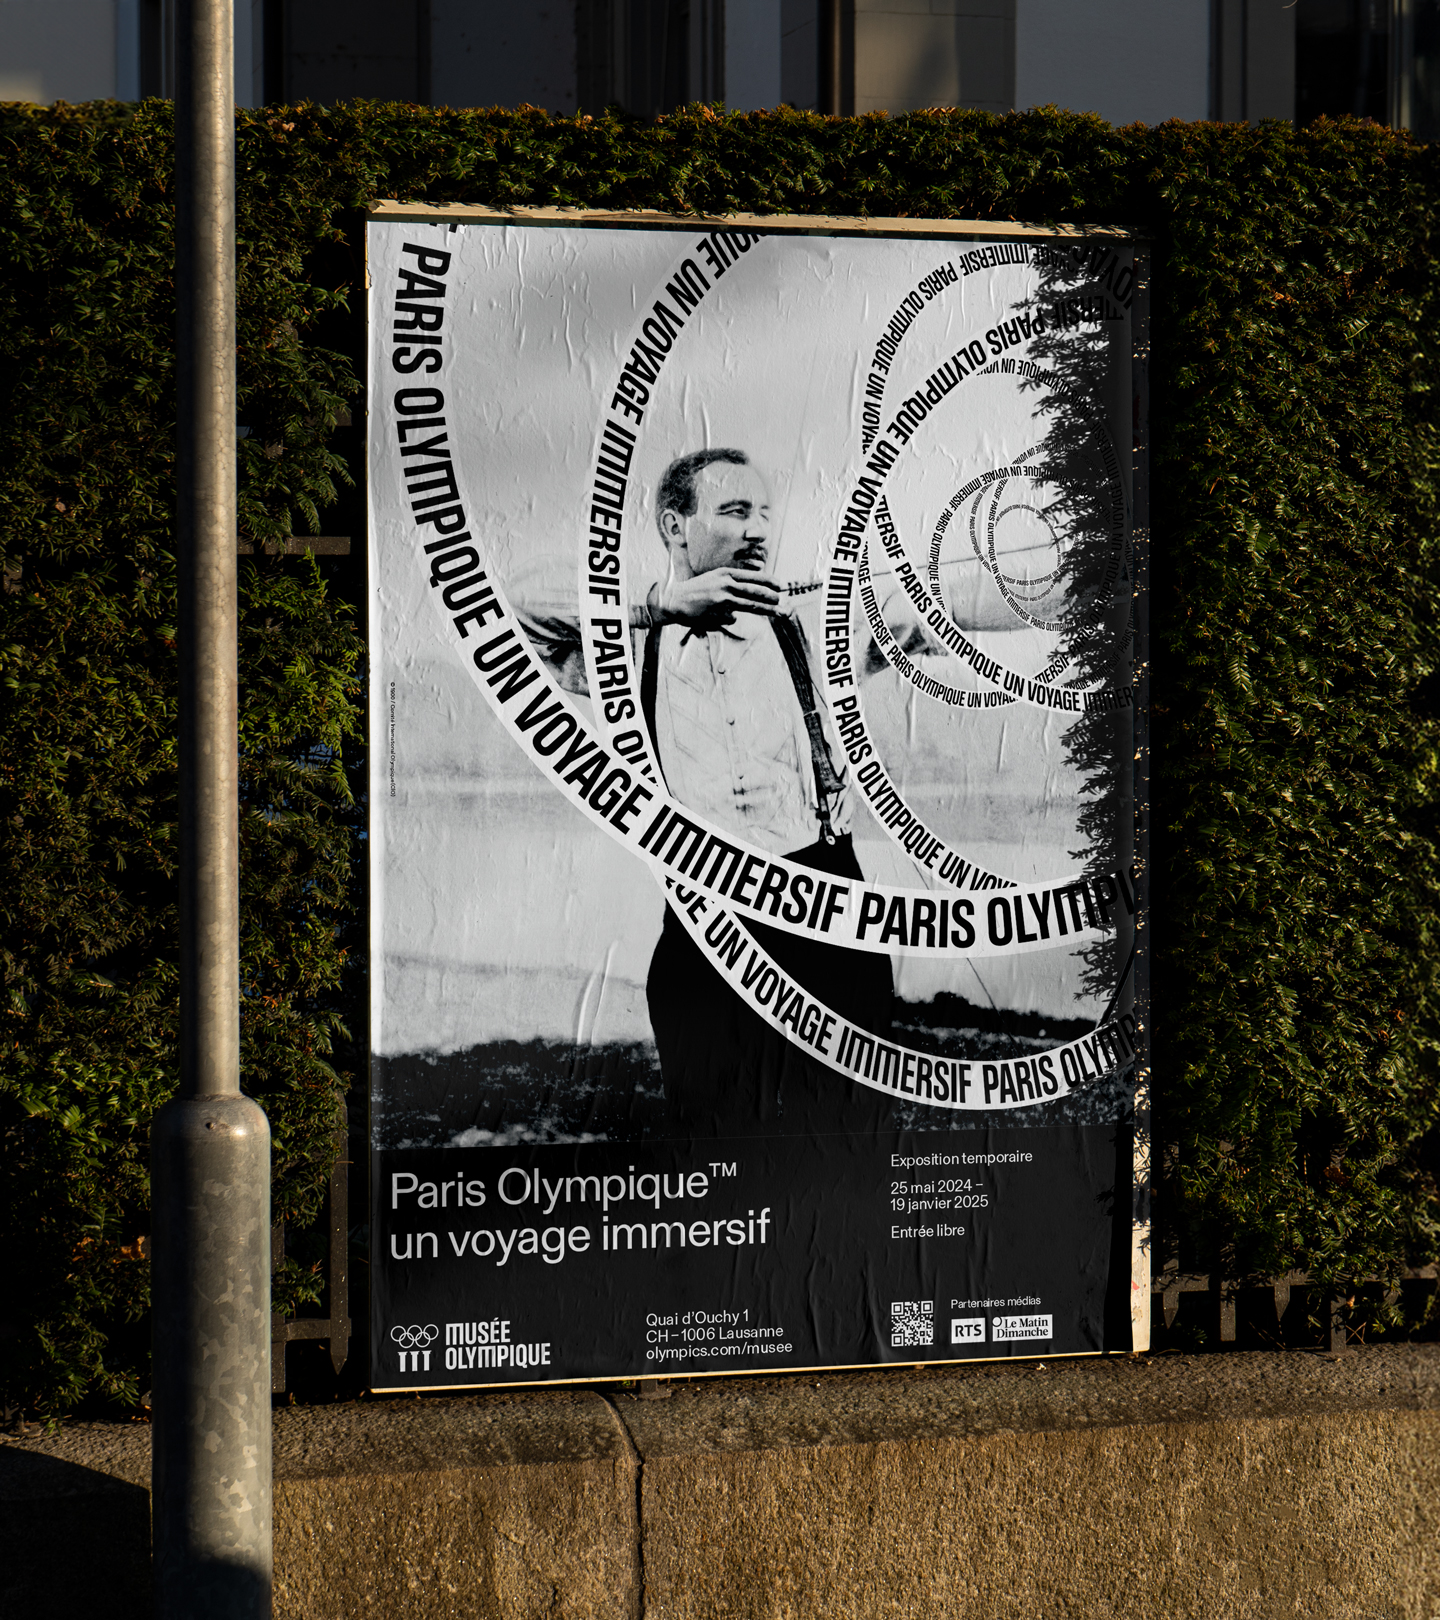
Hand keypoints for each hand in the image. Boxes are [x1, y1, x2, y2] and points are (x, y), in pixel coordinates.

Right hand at [655, 568, 780, 627]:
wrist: (674, 600)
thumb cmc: (696, 589)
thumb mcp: (715, 578)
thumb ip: (732, 582)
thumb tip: (753, 590)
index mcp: (725, 573)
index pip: (752, 577)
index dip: (768, 581)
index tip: (780, 585)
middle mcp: (726, 585)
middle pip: (755, 592)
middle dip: (772, 597)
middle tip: (782, 600)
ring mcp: (723, 601)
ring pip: (750, 606)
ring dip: (767, 609)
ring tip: (779, 611)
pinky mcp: (718, 615)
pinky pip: (731, 619)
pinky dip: (727, 619)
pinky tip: (714, 616)